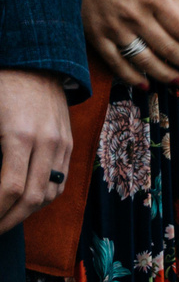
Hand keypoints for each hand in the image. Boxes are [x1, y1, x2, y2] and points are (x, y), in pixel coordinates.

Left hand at [0, 69, 70, 234]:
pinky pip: (61, 180)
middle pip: (33, 198)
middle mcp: (47, 140)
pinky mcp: (69, 140)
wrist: (37, 60)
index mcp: (20, 135)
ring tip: (7, 218)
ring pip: (50, 193)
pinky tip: (27, 201)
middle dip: (9, 220)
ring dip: (28, 213)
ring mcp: (62, 141)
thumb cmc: (3, 87)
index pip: (11, 189)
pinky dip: (44, 197)